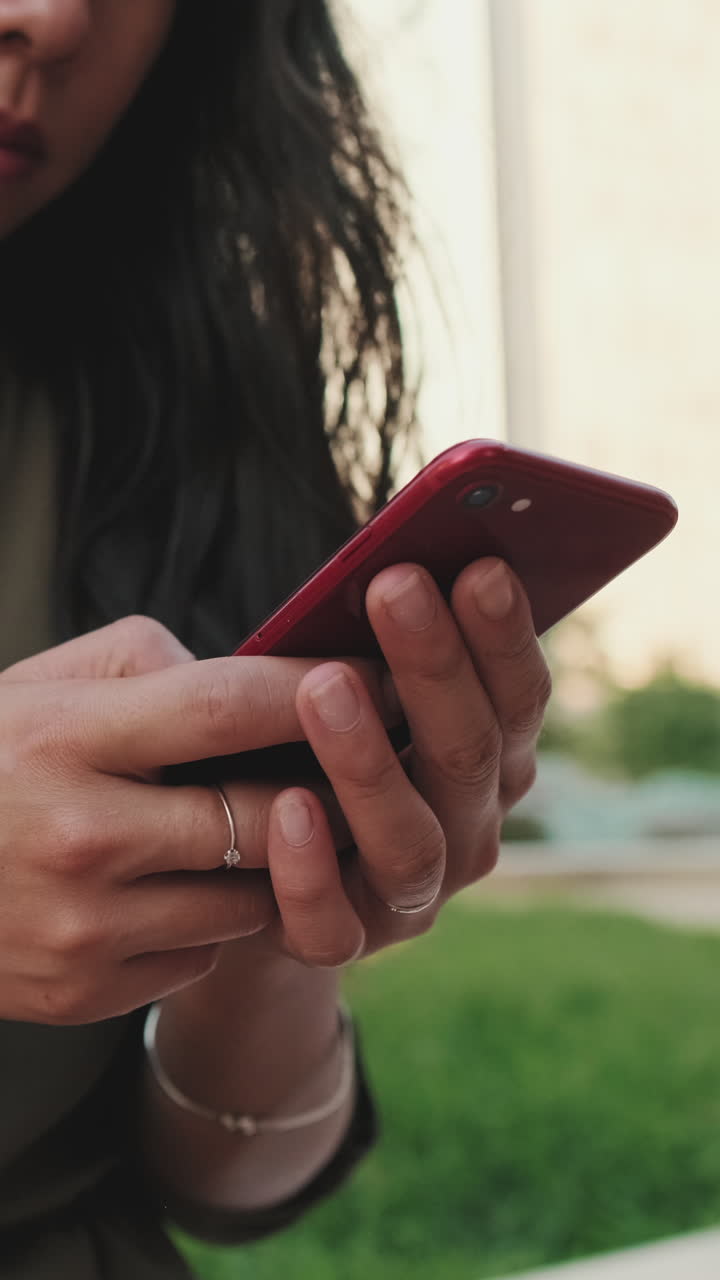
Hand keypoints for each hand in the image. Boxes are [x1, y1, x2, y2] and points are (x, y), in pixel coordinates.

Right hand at [0, 618, 390, 1024]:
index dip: (316, 690)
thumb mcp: (42, 685)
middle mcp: (79, 837)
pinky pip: (203, 955)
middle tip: (364, 768)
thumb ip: (149, 665)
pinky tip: (178, 886)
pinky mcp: (85, 993)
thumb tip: (256, 682)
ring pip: (251, 898)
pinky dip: (211, 919)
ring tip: (261, 823)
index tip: (381, 679)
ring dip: (274, 863)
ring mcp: (83, 929)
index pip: (224, 707)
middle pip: (267, 817)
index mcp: (65, 738)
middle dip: (329, 791)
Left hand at [256, 558, 549, 965]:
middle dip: (434, 667)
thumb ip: (366, 647)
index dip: (504, 636)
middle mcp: (466, 827)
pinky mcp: (345, 942)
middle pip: (470, 755)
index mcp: (486, 759)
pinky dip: (312, 867)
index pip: (517, 698)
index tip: (480, 565)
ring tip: (323, 685)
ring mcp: (410, 894)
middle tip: (395, 588)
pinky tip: (287, 807)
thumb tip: (379, 564)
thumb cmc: (300, 748)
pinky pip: (333, 922)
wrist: (250, 875)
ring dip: (370, 760)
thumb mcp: (342, 689)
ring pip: (412, 839)